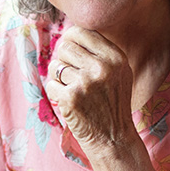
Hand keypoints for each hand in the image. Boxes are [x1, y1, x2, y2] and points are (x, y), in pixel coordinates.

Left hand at [44, 27, 136, 155]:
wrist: (113, 139)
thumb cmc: (112, 104)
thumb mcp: (118, 73)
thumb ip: (100, 52)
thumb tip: (69, 34)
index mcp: (115, 57)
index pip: (82, 32)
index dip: (70, 39)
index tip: (69, 51)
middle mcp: (102, 67)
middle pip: (65, 47)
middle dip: (63, 60)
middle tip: (70, 75)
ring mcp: (85, 82)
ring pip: (55, 66)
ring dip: (58, 78)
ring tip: (72, 90)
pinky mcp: (70, 98)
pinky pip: (51, 85)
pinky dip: (56, 94)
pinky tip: (69, 102)